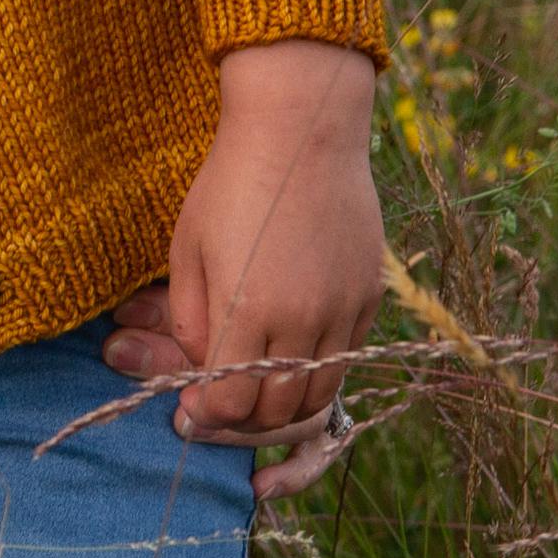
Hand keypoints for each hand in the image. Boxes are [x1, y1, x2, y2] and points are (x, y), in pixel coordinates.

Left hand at [103, 40, 381, 491]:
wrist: (301, 134)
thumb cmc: (229, 185)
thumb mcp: (188, 249)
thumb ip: (189, 316)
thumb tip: (197, 366)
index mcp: (248, 311)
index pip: (232, 402)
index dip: (209, 414)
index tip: (190, 407)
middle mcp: (303, 321)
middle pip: (278, 410)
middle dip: (243, 423)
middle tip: (217, 410)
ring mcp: (343, 311)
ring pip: (319, 395)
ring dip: (283, 408)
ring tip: (252, 396)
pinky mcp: (369, 297)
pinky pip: (346, 360)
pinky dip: (318, 375)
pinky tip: (291, 363)